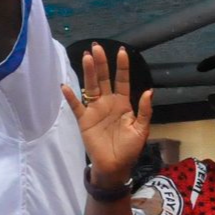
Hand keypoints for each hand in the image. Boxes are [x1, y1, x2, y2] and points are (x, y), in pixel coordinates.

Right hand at [63, 43, 152, 185]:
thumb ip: (144, 111)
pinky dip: (70, 97)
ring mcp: (95, 110)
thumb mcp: (141, 130)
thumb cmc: (129, 149)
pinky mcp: (84, 120)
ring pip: (91, 87)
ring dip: (89, 73)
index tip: (122, 51)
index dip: (122, 67)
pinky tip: (65, 86)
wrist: (115, 167)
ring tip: (86, 57)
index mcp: (123, 104)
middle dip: (101, 63)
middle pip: (104, 79)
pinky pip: (76, 106)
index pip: (122, 80)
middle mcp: (108, 102)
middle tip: (97, 47)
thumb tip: (150, 91)